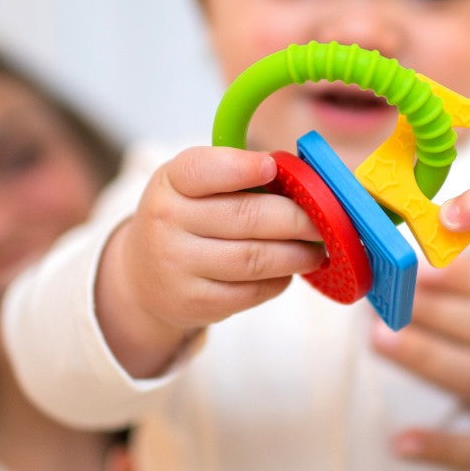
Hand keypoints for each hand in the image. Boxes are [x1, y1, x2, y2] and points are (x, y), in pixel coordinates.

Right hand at [96, 146, 324, 376]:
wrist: (144, 274)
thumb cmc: (188, 216)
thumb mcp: (196, 184)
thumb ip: (240, 174)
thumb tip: (306, 181)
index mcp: (171, 181)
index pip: (204, 170)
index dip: (241, 168)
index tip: (273, 166)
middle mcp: (167, 222)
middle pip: (247, 218)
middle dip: (297, 219)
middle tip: (325, 220)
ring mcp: (178, 266)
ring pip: (255, 259)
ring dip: (297, 254)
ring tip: (318, 249)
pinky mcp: (195, 303)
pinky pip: (252, 291)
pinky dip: (280, 279)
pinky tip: (290, 269)